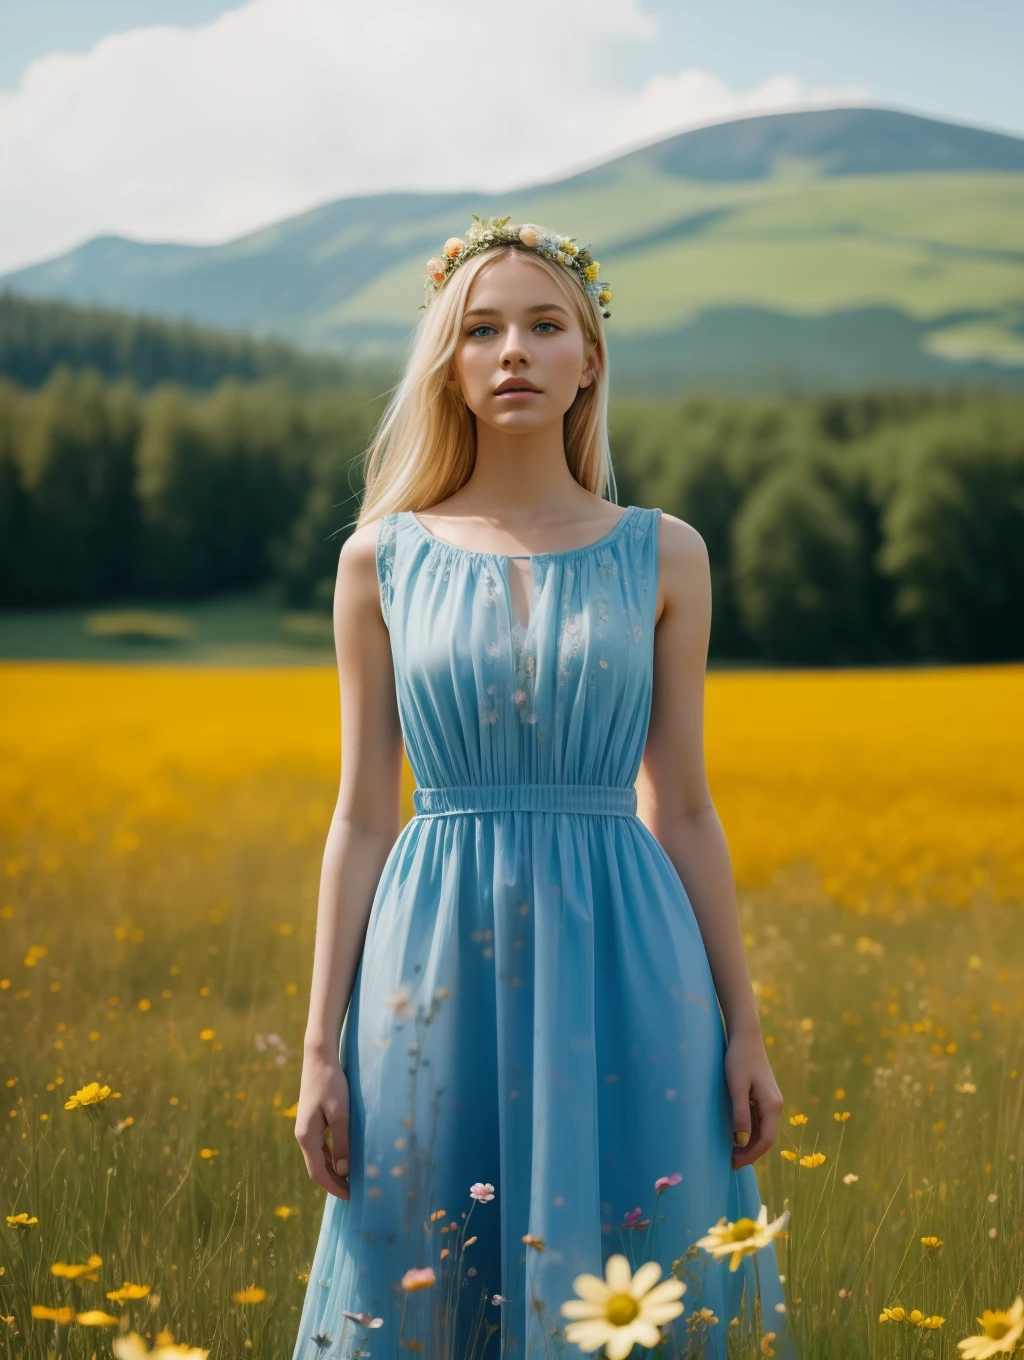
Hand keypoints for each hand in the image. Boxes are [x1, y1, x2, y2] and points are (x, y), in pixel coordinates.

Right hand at [294, 1046, 351, 1199]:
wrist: (319, 1058)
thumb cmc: (331, 1083)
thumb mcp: (341, 1113)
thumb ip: (342, 1142)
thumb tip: (343, 1170)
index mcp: (306, 1137)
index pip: (318, 1173)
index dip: (335, 1188)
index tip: (352, 1197)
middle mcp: (303, 1135)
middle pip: (317, 1168)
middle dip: (335, 1182)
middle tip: (356, 1192)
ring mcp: (306, 1128)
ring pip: (318, 1158)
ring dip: (333, 1170)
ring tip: (353, 1179)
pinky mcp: (312, 1120)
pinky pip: (321, 1147)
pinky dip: (331, 1157)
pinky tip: (345, 1158)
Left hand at [724, 1029, 782, 1169]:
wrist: (745, 1035)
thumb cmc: (739, 1059)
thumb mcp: (736, 1087)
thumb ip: (740, 1114)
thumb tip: (741, 1142)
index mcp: (772, 1105)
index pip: (766, 1140)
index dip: (751, 1155)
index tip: (733, 1164)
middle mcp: (775, 1105)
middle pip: (766, 1137)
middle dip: (750, 1152)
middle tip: (730, 1162)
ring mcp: (770, 1099)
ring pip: (763, 1129)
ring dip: (750, 1143)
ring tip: (731, 1152)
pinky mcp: (763, 1094)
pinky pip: (759, 1119)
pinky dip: (750, 1130)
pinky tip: (736, 1133)